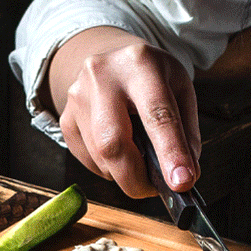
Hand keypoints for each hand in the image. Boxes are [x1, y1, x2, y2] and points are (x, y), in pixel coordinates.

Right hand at [44, 27, 201, 198]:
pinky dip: (108, 168)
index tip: (181, 183)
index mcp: (140, 64)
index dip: (170, 152)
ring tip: (140, 162)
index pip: (156, 114)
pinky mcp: (65, 119)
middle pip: (112, 142)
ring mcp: (77, 98)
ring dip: (124, 173)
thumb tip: (182, 177)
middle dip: (135, 177)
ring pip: (99, 156)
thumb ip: (185, 133)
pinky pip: (87, 159)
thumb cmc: (151, 78)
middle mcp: (102, 77)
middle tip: (154, 189)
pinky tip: (120, 153)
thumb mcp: (180, 90)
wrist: (113, 61)